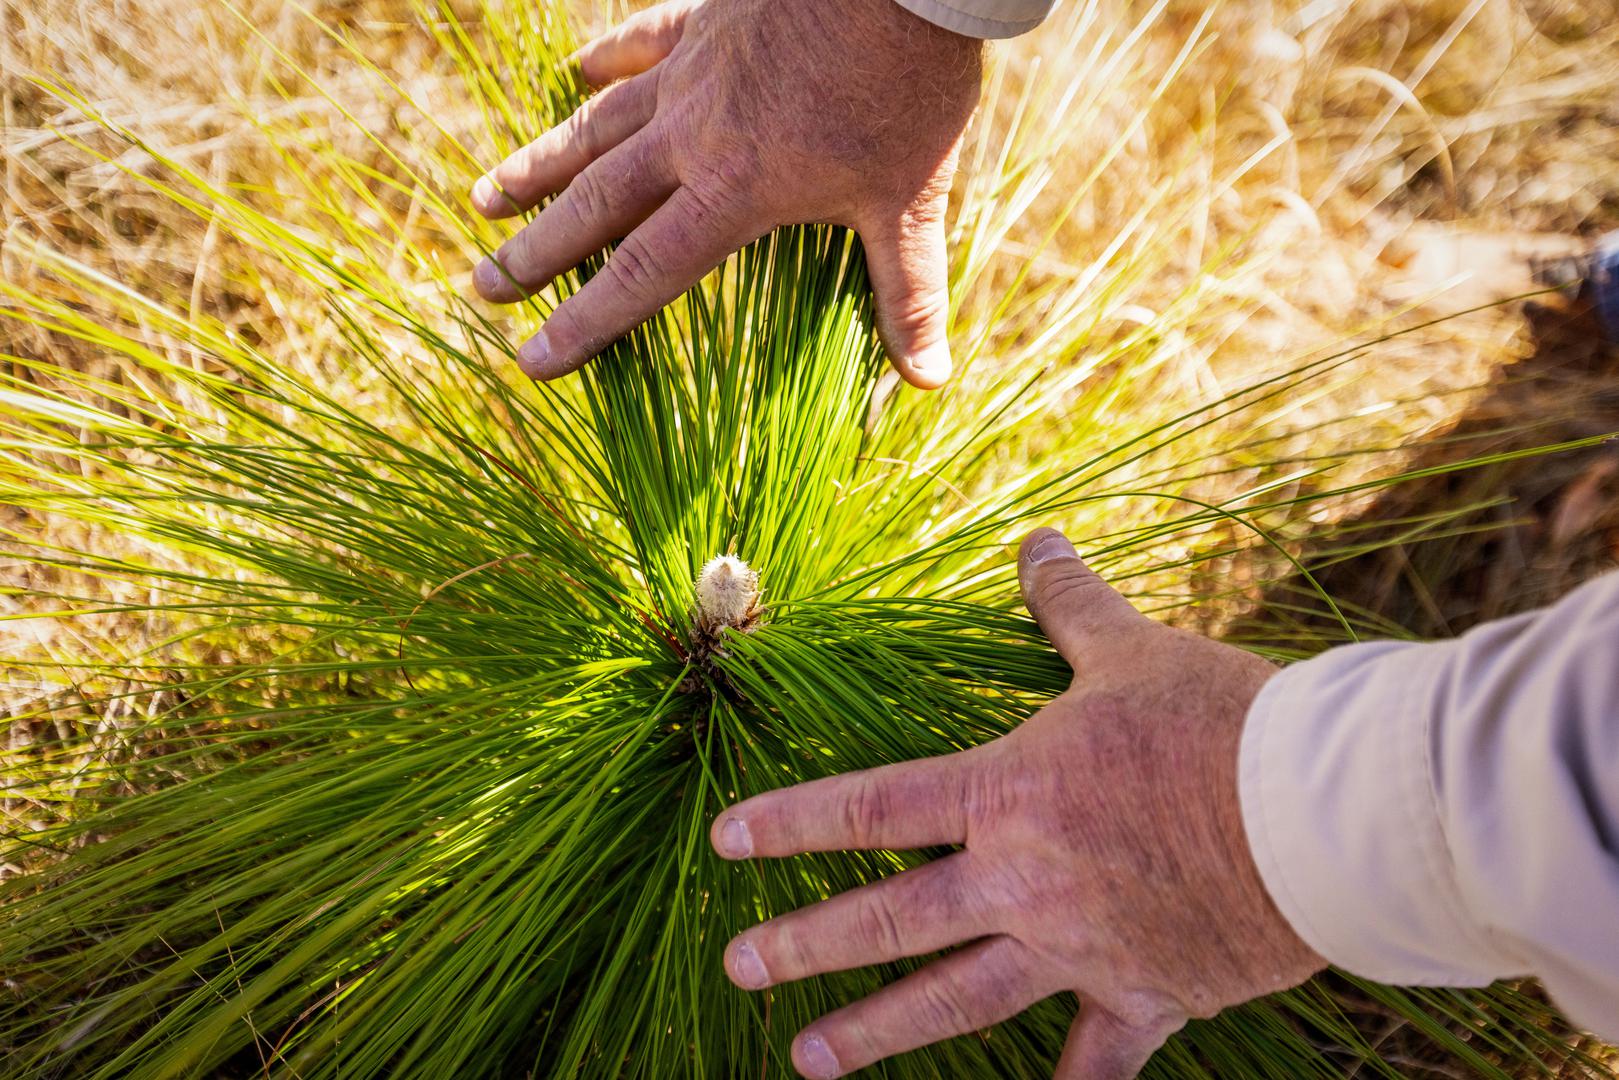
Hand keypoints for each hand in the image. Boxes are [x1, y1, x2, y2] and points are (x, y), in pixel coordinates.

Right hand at [469, 0, 980, 386]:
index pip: (643, 274)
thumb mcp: (910, 203)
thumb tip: (928, 381)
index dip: (585, 324)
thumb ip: (908, 294)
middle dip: (535, 253)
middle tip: (483, 287)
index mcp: (734, 191)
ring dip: (539, 165)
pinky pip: (639, 42)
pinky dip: (604, 60)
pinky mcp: (704, 19)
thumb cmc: (906, 93)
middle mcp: (691, 136)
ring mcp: (690, 72)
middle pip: (595, 205)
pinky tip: (575, 72)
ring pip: (594, 128)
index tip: (532, 359)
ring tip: (485, 197)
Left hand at [709, 528, 1325, 1078]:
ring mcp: (1077, 947)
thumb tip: (1036, 539)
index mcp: (1009, 790)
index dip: (793, 821)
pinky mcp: (1145, 995)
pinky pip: (1095, 1065)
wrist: (1324, 813)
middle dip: (805, 945)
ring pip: (956, 1001)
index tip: (728, 838)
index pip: (873, 806)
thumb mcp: (1133, 648)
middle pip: (891, 919)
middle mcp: (1024, 879)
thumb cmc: (1223, 722)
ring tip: (807, 1063)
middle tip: (738, 968)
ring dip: (877, 1034)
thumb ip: (1069, 602)